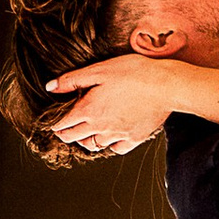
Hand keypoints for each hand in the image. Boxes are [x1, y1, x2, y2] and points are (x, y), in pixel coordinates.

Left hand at [44, 52, 186, 155]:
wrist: (168, 85)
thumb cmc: (136, 73)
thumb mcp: (100, 69)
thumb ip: (73, 79)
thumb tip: (51, 87)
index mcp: (89, 109)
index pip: (62, 124)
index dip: (55, 122)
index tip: (54, 119)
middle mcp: (100, 126)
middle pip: (73, 137)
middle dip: (65, 133)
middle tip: (65, 127)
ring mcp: (117, 135)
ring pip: (93, 145)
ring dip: (85, 139)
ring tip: (86, 130)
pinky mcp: (133, 139)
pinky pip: (115, 149)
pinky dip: (109, 145)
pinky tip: (110, 136)